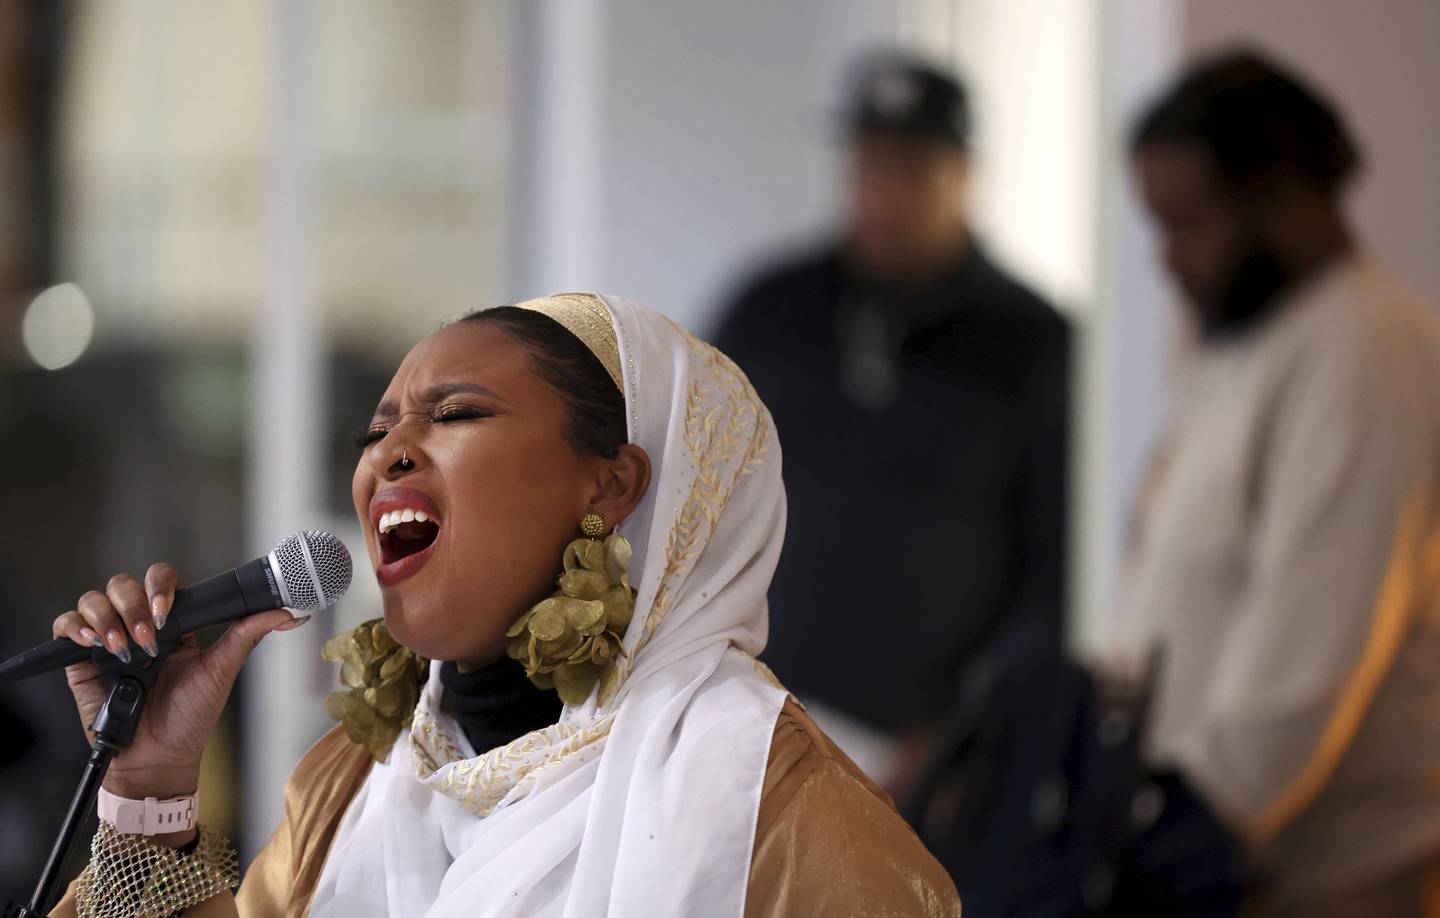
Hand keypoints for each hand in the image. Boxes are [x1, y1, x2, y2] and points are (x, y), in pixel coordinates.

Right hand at [52, 563, 306, 842]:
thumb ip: (249, 634)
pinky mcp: (79, 661)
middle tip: (148, 640)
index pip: (161, 582)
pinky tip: (93, 644)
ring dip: (108, 618)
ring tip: (124, 650)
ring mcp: (107, 641)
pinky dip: (75, 627)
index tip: (165, 609)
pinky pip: (65, 626)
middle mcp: (138, 627)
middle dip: (133, 605)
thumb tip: (290, 612)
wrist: (158, 757)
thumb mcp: (222, 670)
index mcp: (174, 625)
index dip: (160, 586)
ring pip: (95, 600)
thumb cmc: (191, 718)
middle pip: (124, 585)